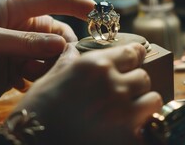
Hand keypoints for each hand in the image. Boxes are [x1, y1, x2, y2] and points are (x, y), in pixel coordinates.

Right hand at [11, 43, 162, 144]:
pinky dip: (142, 128)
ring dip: (144, 103)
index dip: (136, 55)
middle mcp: (114, 84)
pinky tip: (126, 130)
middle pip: (144, 77)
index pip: (133, 53)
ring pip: (153, 99)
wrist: (31, 144)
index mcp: (96, 66)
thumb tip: (72, 49)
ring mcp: (124, 112)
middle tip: (125, 91)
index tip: (137, 58)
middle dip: (137, 83)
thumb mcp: (50, 80)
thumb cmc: (37, 111)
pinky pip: (148, 128)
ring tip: (131, 111)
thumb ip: (68, 62)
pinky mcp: (129, 138)